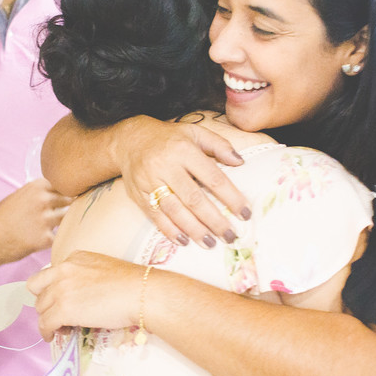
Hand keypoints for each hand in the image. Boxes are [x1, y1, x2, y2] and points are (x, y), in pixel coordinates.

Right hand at [0, 179, 70, 265]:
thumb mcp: (18, 197)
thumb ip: (37, 194)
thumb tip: (56, 196)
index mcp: (37, 187)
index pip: (63, 185)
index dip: (63, 194)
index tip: (62, 200)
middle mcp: (43, 200)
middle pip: (69, 200)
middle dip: (66, 207)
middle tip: (58, 216)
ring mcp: (46, 219)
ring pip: (67, 218)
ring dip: (62, 223)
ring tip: (49, 228)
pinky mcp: (46, 239)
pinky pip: (59, 237)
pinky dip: (53, 240)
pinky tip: (42, 241)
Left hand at [28, 251, 149, 339]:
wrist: (141, 293)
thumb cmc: (131, 283)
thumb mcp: (102, 268)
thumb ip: (84, 276)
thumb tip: (79, 296)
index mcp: (73, 258)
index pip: (48, 275)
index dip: (51, 290)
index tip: (59, 301)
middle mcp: (63, 270)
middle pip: (38, 291)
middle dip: (46, 304)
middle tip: (58, 315)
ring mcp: (61, 289)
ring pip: (40, 308)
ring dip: (48, 319)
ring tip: (61, 327)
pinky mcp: (63, 309)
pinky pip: (45, 324)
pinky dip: (46, 332)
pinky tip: (53, 336)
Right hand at [116, 117, 248, 247]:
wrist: (130, 140)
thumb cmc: (168, 138)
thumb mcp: (195, 132)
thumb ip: (219, 145)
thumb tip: (240, 162)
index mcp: (184, 150)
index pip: (213, 177)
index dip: (231, 197)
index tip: (245, 213)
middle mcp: (166, 166)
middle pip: (194, 198)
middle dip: (214, 220)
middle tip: (230, 236)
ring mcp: (150, 181)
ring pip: (174, 210)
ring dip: (194, 229)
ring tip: (210, 243)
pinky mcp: (138, 194)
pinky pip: (155, 215)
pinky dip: (170, 230)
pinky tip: (184, 240)